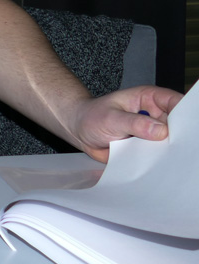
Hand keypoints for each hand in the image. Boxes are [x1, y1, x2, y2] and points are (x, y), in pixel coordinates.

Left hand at [68, 85, 183, 162]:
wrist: (79, 131)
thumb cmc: (92, 116)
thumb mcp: (110, 118)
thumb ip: (134, 123)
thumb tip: (160, 131)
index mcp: (149, 98)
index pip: (176, 102)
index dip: (187, 114)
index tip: (191, 130)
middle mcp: (155, 115)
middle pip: (180, 125)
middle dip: (183, 137)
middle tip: (184, 150)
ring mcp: (153, 132)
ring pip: (172, 143)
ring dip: (173, 152)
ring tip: (175, 162)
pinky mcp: (149, 148)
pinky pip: (160, 156)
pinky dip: (162, 162)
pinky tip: (163, 169)